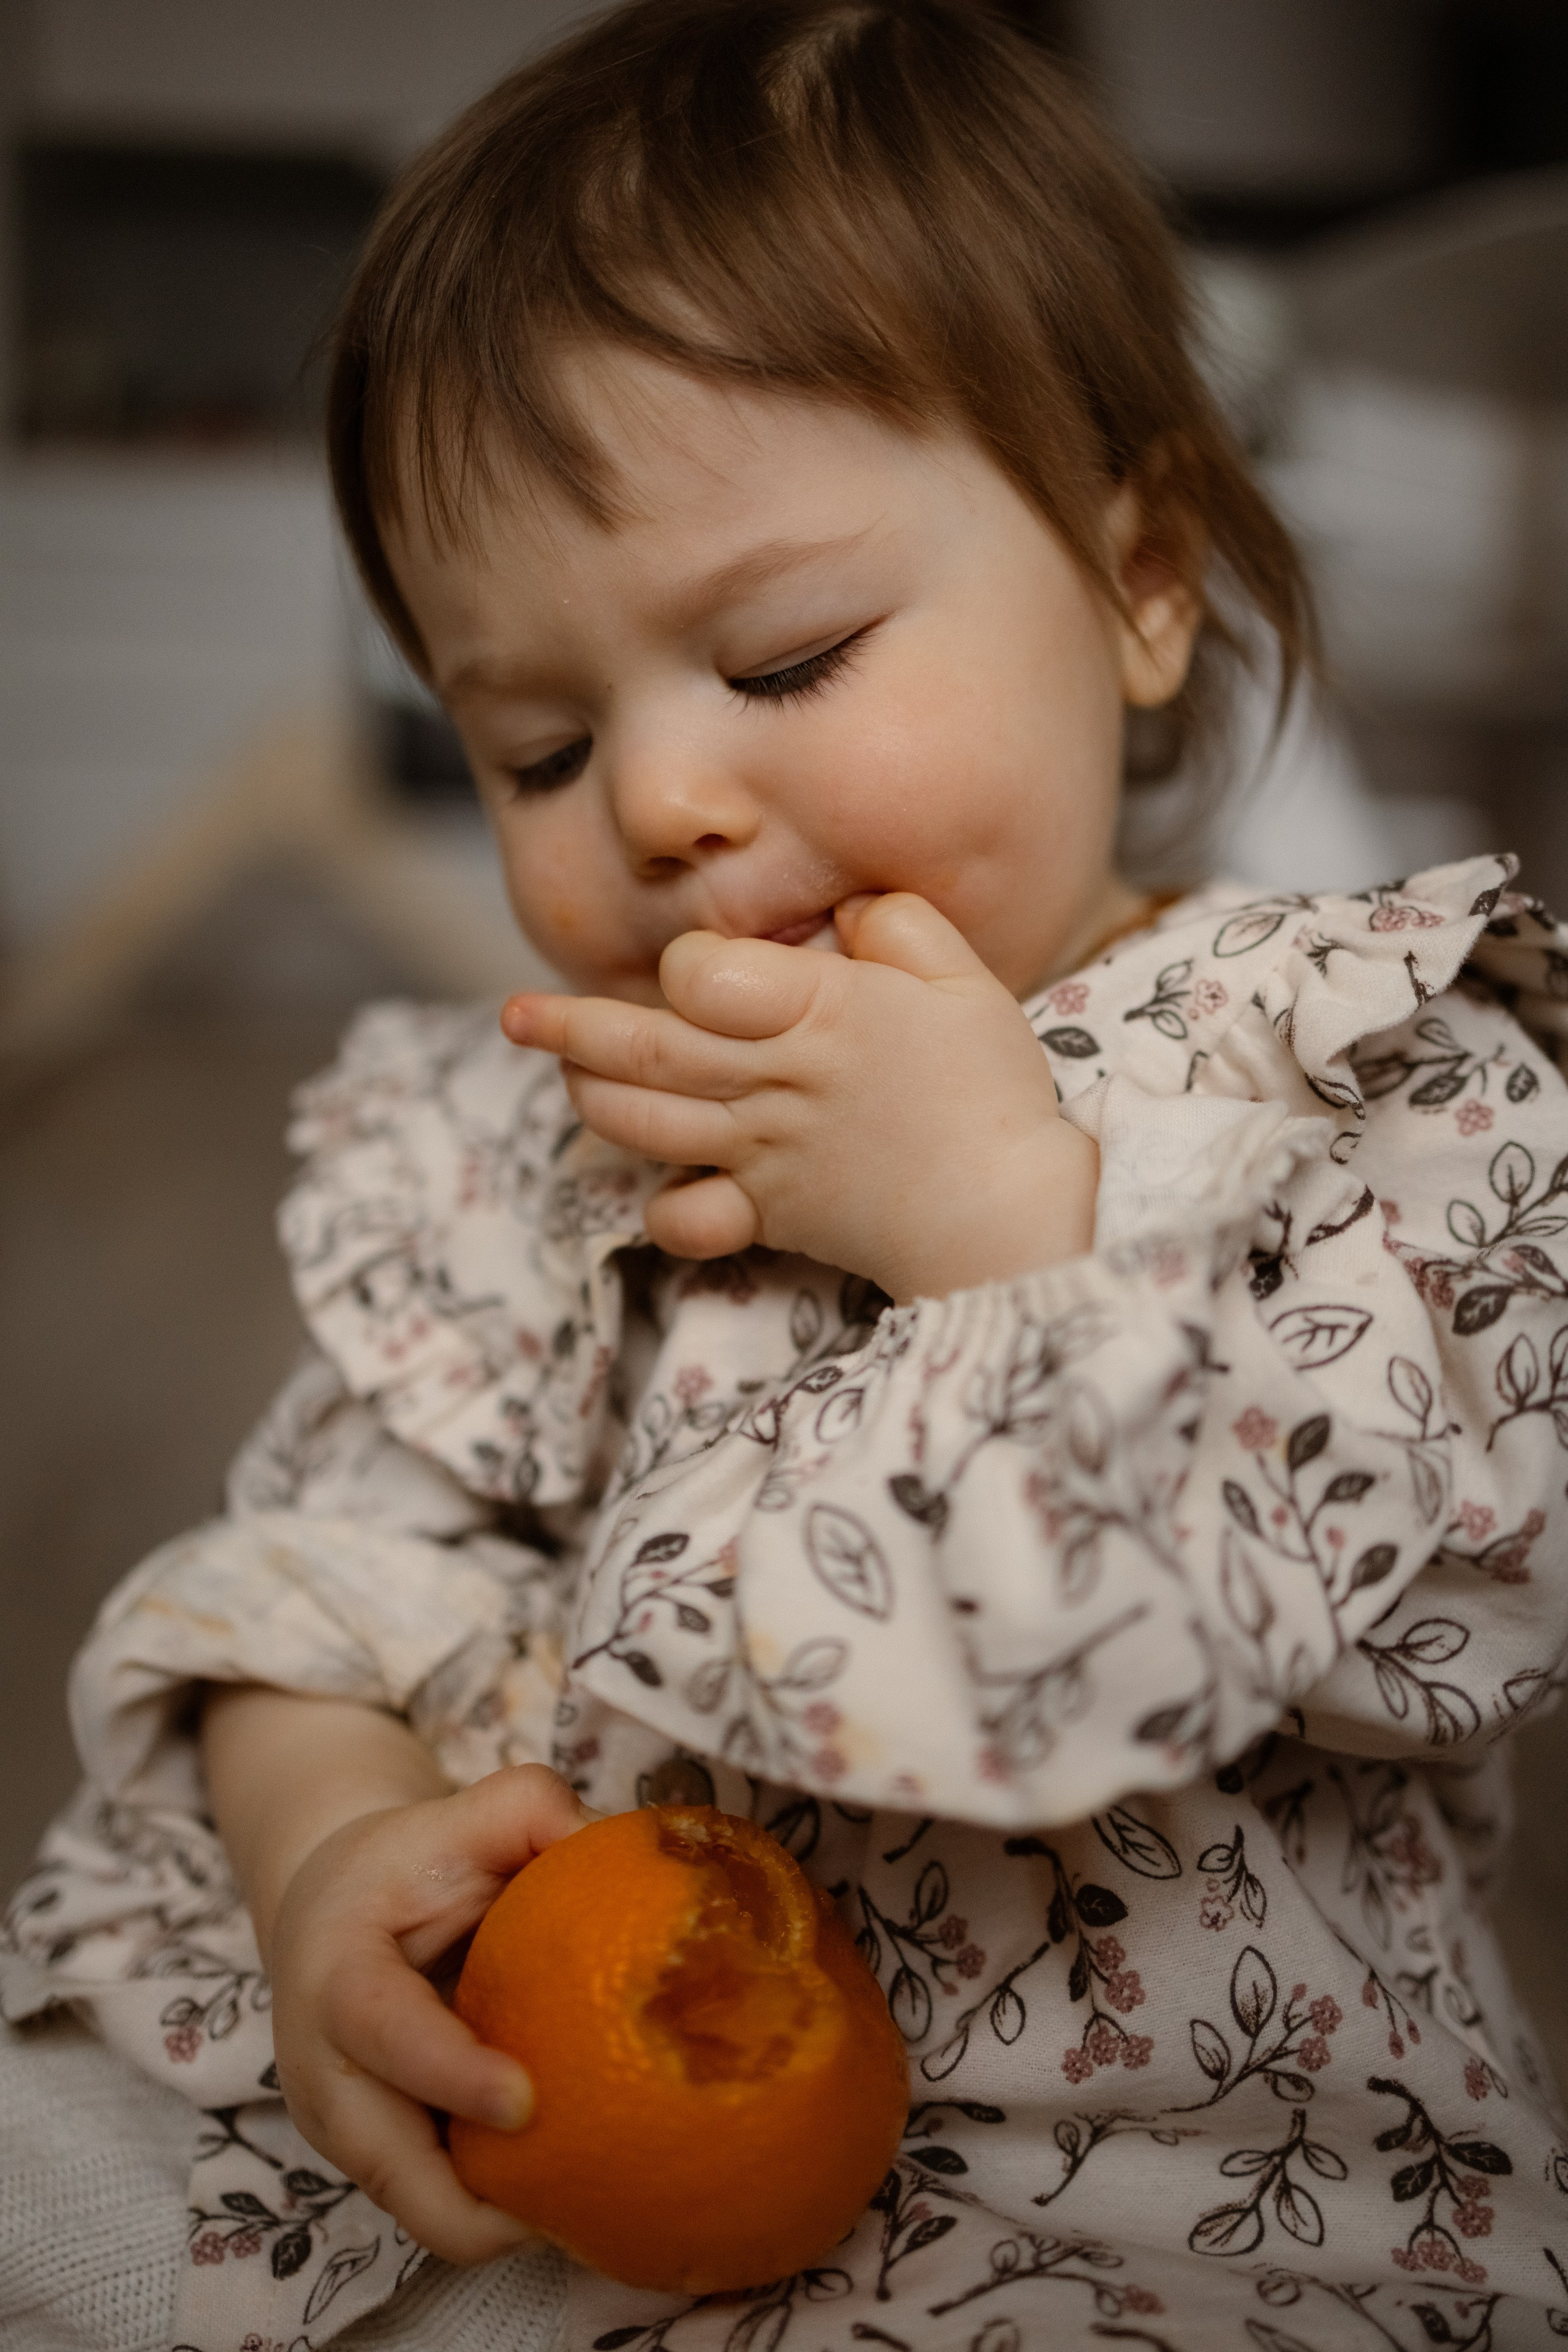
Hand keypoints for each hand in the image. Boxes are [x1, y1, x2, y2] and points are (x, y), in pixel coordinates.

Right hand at [265, 1763, 592, 2263]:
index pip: (385, 2035)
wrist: (333, 1909)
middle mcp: (325, 2073)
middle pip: (391, 2173)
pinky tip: (570, 2187)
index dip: (450, 2074)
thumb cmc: (410, 1864)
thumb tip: (614, 1838)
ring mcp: (343, 2130)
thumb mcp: (461, 1817)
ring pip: (421, 2211)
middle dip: (480, 2206)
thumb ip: (530, 1808)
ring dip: (498, 2218)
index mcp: (337, 1977)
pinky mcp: (375, 2158)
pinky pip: (438, 2204)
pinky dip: (497, 2208)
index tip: (526, 2102)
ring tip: (591, 2200)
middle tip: (582, 2193)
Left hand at [502, 893, 1096, 1300]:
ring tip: (563, 1070)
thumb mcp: (964, 980)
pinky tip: (658, 1180)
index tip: (697, 968)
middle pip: (648, 1048)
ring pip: (644, 1122)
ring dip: (590, 1097)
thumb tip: (847, 909)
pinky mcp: (768, 1216)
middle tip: (515, 1013)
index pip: (703, 978)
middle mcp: (776, 1083)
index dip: (686, 966)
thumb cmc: (991, 1089)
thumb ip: (901, 925)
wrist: (1008, 1213)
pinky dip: (658, 1205)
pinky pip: (685, 1219)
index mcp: (820, 1014)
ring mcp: (764, 1154)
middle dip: (568, 1027)